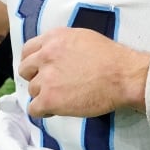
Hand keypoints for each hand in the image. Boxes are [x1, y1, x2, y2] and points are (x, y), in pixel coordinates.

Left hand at [19, 27, 149, 117]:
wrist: (124, 76)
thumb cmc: (112, 58)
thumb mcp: (84, 39)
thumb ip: (62, 44)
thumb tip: (54, 56)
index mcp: (54, 38)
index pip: (28, 50)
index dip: (34, 62)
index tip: (40, 69)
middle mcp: (46, 55)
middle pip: (25, 70)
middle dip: (36, 77)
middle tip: (51, 84)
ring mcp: (46, 78)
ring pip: (32, 90)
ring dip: (44, 94)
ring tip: (63, 97)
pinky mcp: (49, 99)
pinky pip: (34, 109)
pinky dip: (43, 111)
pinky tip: (56, 109)